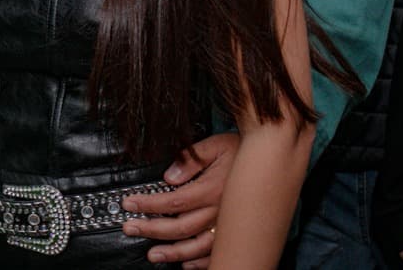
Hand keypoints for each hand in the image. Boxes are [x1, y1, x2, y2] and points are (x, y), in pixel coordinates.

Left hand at [119, 132, 240, 269]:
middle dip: (152, 229)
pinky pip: (217, 252)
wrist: (272, 160)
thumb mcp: (215, 145)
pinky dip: (201, 261)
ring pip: (198, 245)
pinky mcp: (236, 232)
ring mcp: (228, 225)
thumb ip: (191, 159)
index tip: (129, 204)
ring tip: (152, 255)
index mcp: (212, 189)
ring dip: (173, 253)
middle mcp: (219, 211)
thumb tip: (170, 176)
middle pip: (180, 226)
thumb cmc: (242, 151)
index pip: (173, 200)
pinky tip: (186, 265)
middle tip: (130, 228)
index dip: (148, 204)